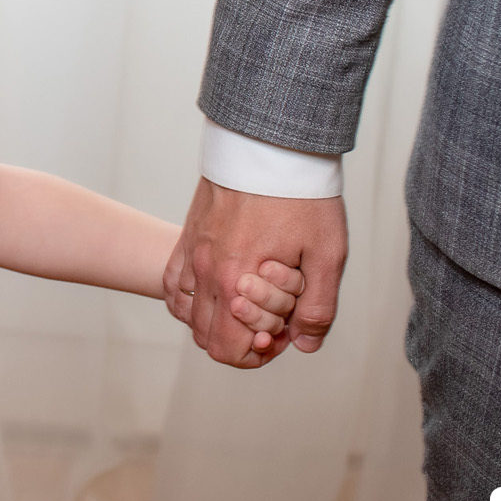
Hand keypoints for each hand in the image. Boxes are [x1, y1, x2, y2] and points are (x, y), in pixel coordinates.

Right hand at [162, 177, 346, 367]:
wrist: (271, 145)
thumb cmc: (301, 195)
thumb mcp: (327, 254)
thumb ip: (318, 307)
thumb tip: (304, 344)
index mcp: (236, 279)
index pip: (227, 349)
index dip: (257, 355)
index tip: (282, 335)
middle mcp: (205, 270)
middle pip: (206, 338)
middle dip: (239, 340)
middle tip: (272, 320)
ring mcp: (191, 252)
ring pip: (188, 315)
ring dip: (216, 321)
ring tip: (248, 305)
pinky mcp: (188, 236)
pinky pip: (173, 285)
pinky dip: (191, 300)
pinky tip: (217, 292)